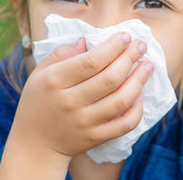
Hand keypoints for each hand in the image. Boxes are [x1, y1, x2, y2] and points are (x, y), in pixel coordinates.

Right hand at [9, 32, 153, 158]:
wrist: (34, 145)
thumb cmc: (37, 103)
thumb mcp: (39, 74)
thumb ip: (60, 55)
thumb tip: (85, 40)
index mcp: (54, 81)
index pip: (90, 61)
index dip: (112, 47)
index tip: (126, 36)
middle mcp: (70, 102)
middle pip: (109, 78)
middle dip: (129, 58)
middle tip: (141, 46)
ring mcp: (84, 122)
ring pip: (120, 100)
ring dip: (138, 81)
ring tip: (147, 66)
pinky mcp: (95, 138)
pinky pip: (123, 124)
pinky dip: (136, 110)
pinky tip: (140, 95)